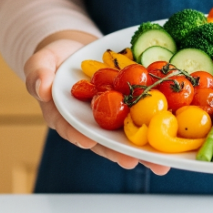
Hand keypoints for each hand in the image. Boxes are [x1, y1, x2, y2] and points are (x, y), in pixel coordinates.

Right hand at [24, 31, 169, 175]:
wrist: (77, 50)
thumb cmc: (55, 59)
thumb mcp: (41, 61)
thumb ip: (37, 73)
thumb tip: (40, 86)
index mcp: (65, 116)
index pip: (70, 129)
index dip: (80, 136)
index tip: (89, 141)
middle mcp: (90, 122)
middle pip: (104, 141)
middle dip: (119, 152)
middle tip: (131, 160)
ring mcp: (111, 116)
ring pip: (128, 135)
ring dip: (145, 149)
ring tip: (161, 162)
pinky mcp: (130, 105)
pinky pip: (144, 114)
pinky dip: (159, 122)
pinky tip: (175, 131)